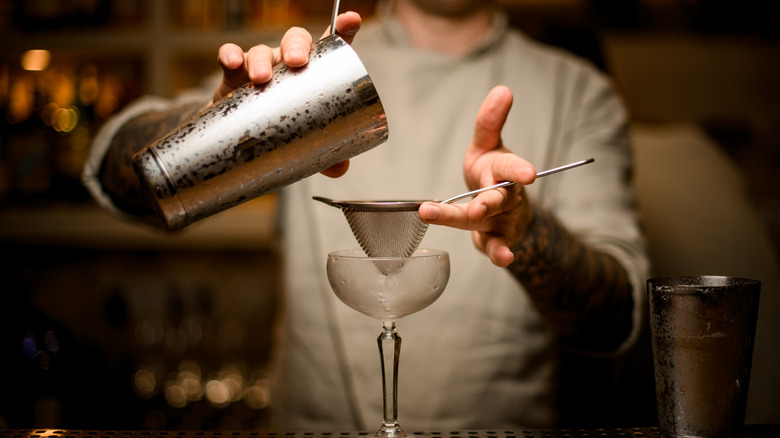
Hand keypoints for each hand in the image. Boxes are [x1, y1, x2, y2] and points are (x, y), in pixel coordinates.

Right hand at [213, 12, 362, 177]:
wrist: (242, 137)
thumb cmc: (283, 128)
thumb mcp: (306, 141)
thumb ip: (326, 155)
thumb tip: (340, 169)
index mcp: (314, 73)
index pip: (331, 46)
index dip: (342, 30)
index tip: (351, 21)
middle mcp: (288, 64)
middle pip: (296, 41)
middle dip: (297, 47)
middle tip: (298, 62)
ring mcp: (261, 66)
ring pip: (262, 51)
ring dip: (261, 60)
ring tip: (261, 78)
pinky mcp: (233, 76)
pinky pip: (230, 57)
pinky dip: (230, 56)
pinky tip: (231, 63)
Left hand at [418, 85, 536, 267]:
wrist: (501, 208)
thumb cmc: (490, 172)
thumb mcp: (486, 145)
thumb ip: (489, 121)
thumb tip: (503, 89)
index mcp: (502, 170)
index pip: (510, 167)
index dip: (518, 170)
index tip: (529, 174)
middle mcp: (506, 195)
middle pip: (496, 199)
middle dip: (489, 202)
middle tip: (479, 206)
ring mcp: (501, 219)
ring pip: (489, 222)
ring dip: (481, 224)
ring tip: (474, 225)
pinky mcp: (494, 238)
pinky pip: (495, 247)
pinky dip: (500, 254)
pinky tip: (503, 258)